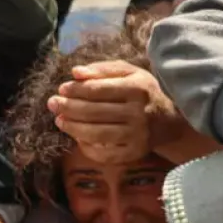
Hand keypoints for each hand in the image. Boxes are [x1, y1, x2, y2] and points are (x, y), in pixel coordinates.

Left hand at [49, 61, 175, 163]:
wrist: (170, 120)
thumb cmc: (144, 92)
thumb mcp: (129, 72)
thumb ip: (102, 69)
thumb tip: (75, 73)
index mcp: (138, 89)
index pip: (98, 89)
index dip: (76, 90)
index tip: (62, 89)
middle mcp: (139, 113)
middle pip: (94, 112)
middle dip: (69, 108)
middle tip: (53, 104)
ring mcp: (137, 136)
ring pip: (97, 134)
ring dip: (73, 128)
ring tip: (60, 121)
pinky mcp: (135, 153)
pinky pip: (105, 154)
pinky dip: (87, 147)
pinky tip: (77, 137)